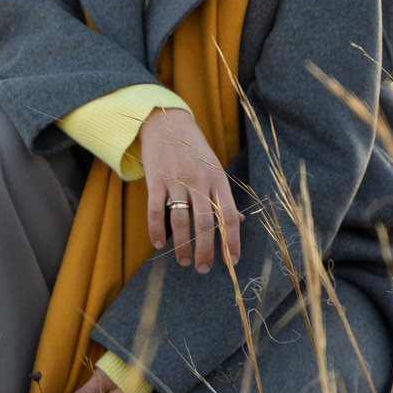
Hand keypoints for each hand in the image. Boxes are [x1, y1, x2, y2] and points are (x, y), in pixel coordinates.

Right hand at [136, 108, 241, 272]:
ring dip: (182, 246)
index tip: (232, 261)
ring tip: (184, 261)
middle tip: (203, 269)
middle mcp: (199, 181)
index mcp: (218, 179)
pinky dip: (156, 230)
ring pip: (180, 221)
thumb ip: (223, 195)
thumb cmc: (194, 149)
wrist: (167, 123)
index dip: (231, 240)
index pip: (228, 215)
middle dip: (205, 251)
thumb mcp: (214, 168)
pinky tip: (158, 244)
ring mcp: (176, 180)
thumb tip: (237, 222)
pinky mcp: (155, 180)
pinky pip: (155, 210)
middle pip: (205, 223)